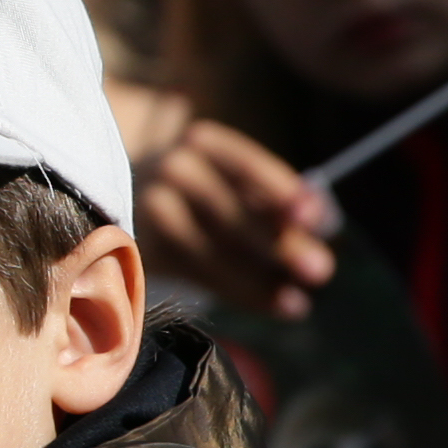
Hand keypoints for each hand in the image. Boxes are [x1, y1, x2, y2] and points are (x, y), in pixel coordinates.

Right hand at [131, 108, 336, 318]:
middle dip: (276, 243)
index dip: (280, 191)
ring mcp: (146, 209)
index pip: (245, 166)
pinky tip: (272, 305)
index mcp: (201, 143)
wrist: (126, 198)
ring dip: (257, 279)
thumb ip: (273, 200)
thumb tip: (322, 221)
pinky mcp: (138, 247)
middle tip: (320, 270)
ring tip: (297, 304)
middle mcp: (169, 171)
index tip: (314, 219)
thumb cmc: (204, 191)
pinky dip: (237, 291)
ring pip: (207, 248)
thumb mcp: (236, 180)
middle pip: (226, 210)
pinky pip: (193, 273)